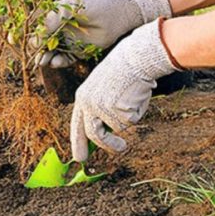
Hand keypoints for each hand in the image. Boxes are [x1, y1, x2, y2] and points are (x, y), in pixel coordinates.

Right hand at [36, 0, 171, 67]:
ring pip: (52, 52)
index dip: (29, 33)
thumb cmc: (95, 4)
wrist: (118, 14)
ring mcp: (69, 40)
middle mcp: (60, 28)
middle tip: (34, 55)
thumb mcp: (71, 7)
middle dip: (36, 49)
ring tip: (43, 62)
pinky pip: (66, 59)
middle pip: (42, 41)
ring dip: (45, 57)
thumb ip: (53, 19)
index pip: (37, 25)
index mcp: (55, 14)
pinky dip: (59, 62)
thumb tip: (37, 35)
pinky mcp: (79, 51)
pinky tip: (55, 63)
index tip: (20, 41)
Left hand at [69, 19, 179, 161]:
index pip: (77, 125)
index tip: (79, 158)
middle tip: (120, 148)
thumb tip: (103, 133)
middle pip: (94, 135)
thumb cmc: (121, 72)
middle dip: (108, 145)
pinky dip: (137, 112)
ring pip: (117, 128)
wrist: (134, 58)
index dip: (78, 142)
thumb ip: (98, 109)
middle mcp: (88, 104)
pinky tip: (136, 96)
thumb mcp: (102, 89)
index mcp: (82, 97)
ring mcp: (102, 108)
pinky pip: (131, 121)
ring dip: (127, 122)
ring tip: (132, 103)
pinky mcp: (118, 111)